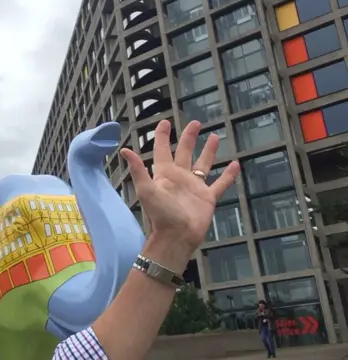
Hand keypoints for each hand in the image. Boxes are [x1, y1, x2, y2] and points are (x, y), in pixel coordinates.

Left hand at [120, 120, 239, 254]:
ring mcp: (195, 187)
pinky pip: (220, 183)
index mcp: (164, 174)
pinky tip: (235, 164)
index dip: (163, 136)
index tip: (165, 122)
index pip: (162, 150)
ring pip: (203, 164)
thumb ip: (137, 169)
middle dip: (189, 137)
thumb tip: (124, 150)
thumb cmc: (160, 214)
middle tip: (196, 122)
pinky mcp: (208, 198)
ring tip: (215, 136)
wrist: (176, 236)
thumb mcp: (146, 190)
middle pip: (185, 152)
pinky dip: (228, 175)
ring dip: (209, 151)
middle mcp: (179, 178)